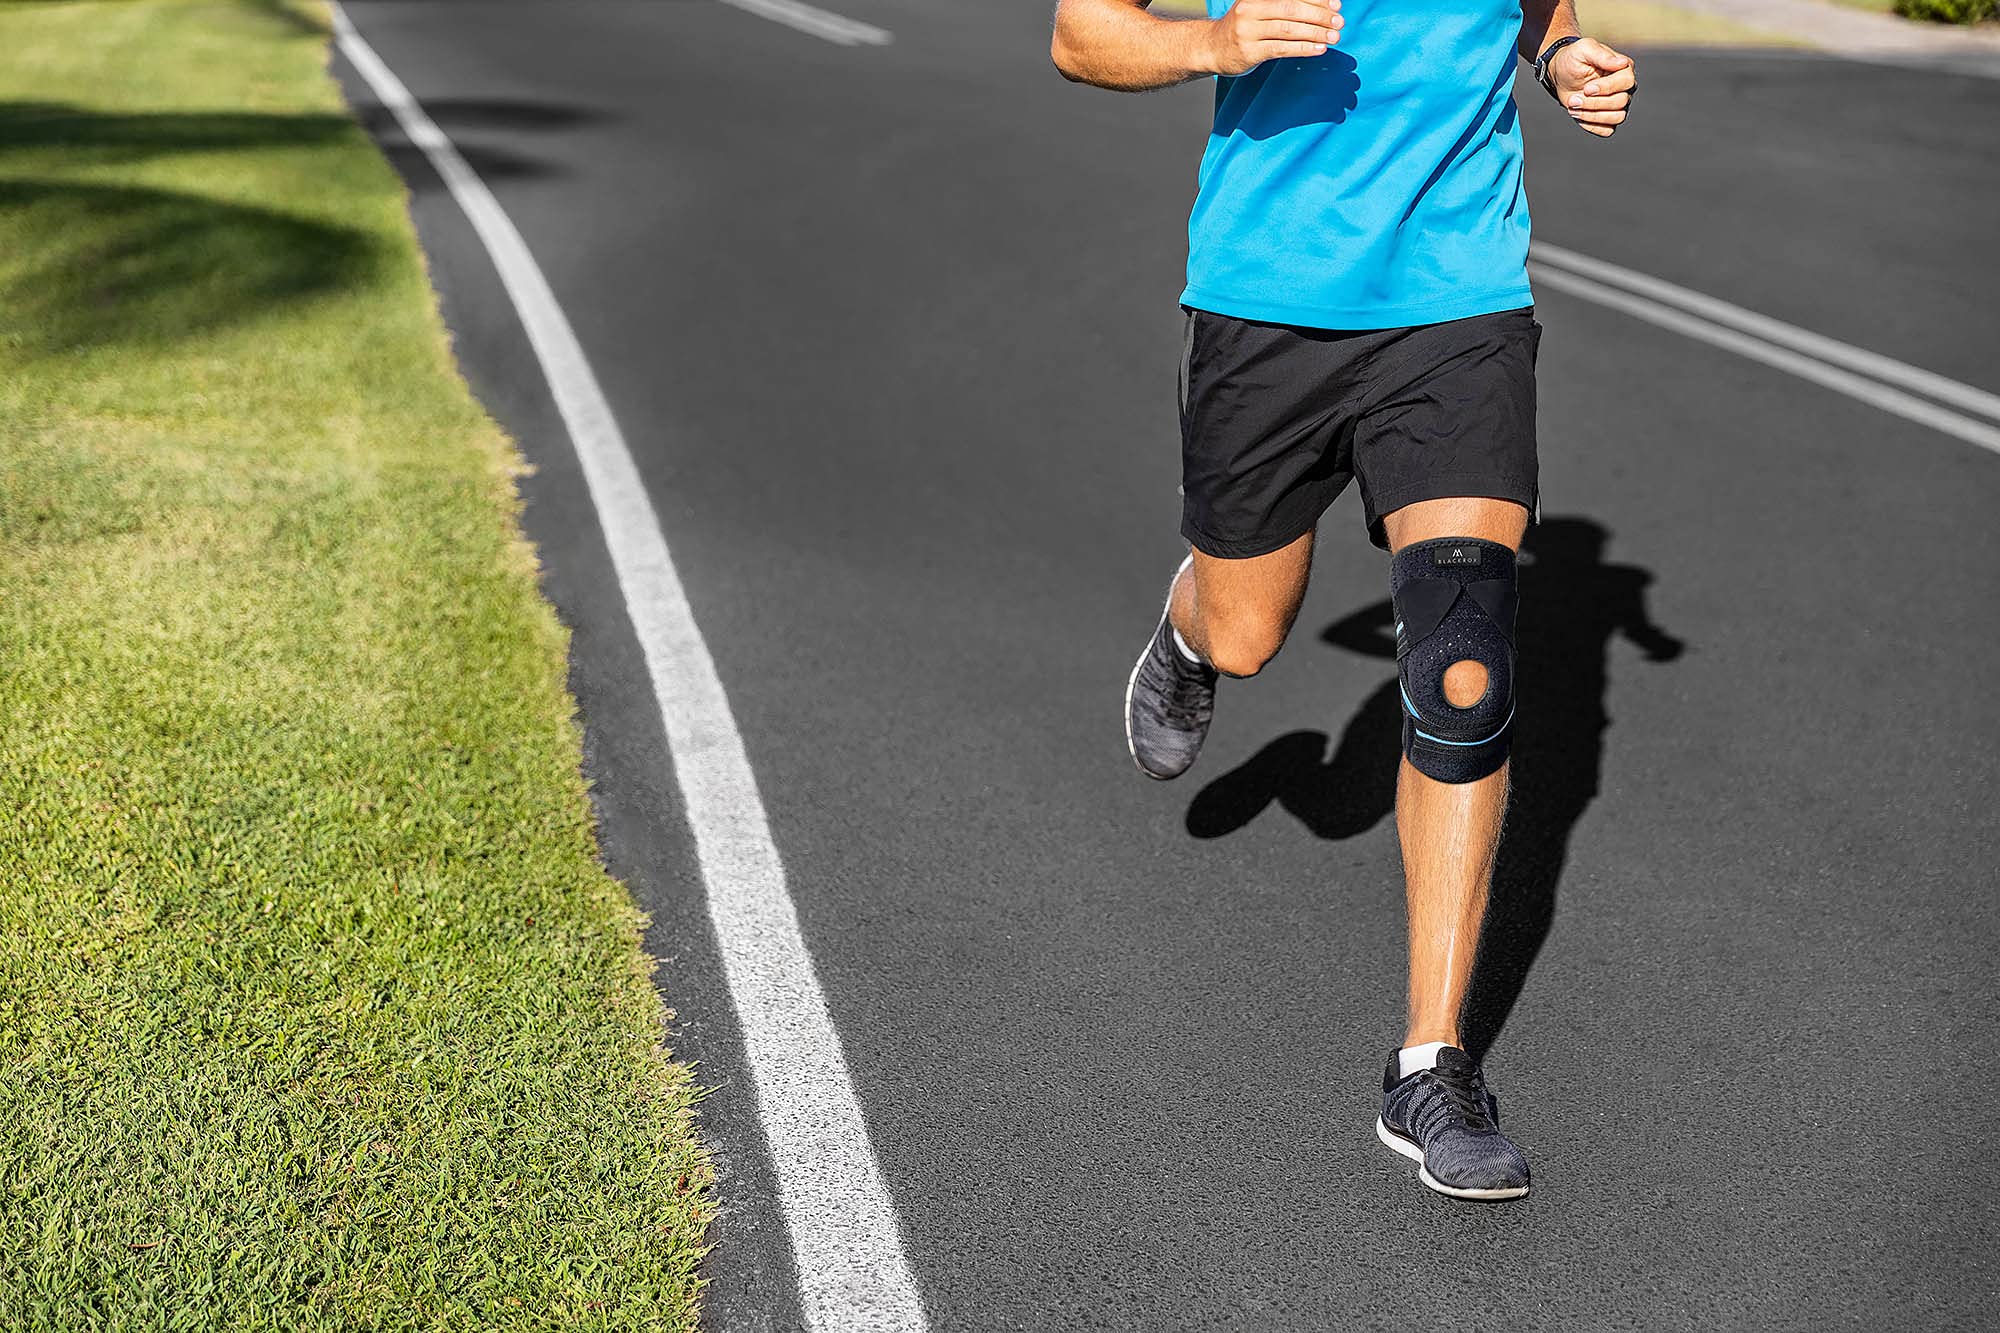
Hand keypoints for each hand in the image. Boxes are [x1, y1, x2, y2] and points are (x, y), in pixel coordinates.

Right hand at [1199, 0, 1341, 76]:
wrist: (1211, 48)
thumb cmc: (1242, 27)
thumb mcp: (1258, 8)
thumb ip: (1282, 5)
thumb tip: (1318, 7)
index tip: (1336, 4)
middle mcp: (1250, 9)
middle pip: (1292, 10)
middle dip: (1319, 15)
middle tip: (1339, 22)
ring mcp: (1248, 31)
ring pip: (1289, 30)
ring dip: (1315, 33)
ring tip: (1334, 36)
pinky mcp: (1249, 51)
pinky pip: (1282, 49)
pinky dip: (1303, 48)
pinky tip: (1319, 49)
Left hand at [1547, 37, 1633, 137]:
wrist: (1561, 74)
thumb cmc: (1574, 59)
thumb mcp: (1584, 50)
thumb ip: (1602, 55)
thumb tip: (1623, 63)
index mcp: (1624, 69)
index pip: (1626, 82)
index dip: (1606, 88)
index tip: (1586, 89)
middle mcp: (1625, 88)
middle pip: (1621, 102)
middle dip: (1594, 103)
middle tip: (1573, 100)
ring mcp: (1619, 105)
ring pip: (1617, 118)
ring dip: (1592, 116)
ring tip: (1573, 107)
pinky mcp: (1607, 119)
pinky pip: (1608, 130)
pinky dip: (1592, 125)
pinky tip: (1578, 115)